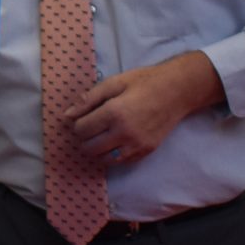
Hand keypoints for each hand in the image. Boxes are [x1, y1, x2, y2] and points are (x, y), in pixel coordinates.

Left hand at [63, 51, 223, 166]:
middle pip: (89, 147)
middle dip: (84, 138)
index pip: (81, 129)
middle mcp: (124, 133)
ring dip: (96, 149)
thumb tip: (67, 115)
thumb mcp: (114, 83)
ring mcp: (136, 145)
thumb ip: (88, 99)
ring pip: (103, 159)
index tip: (82, 118)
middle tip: (89, 128)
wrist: (177, 92)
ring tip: (100, 136)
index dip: (76, 124)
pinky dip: (111, 155)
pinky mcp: (145, 152)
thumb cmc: (144, 82)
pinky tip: (114, 142)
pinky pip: (120, 162)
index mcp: (114, 113)